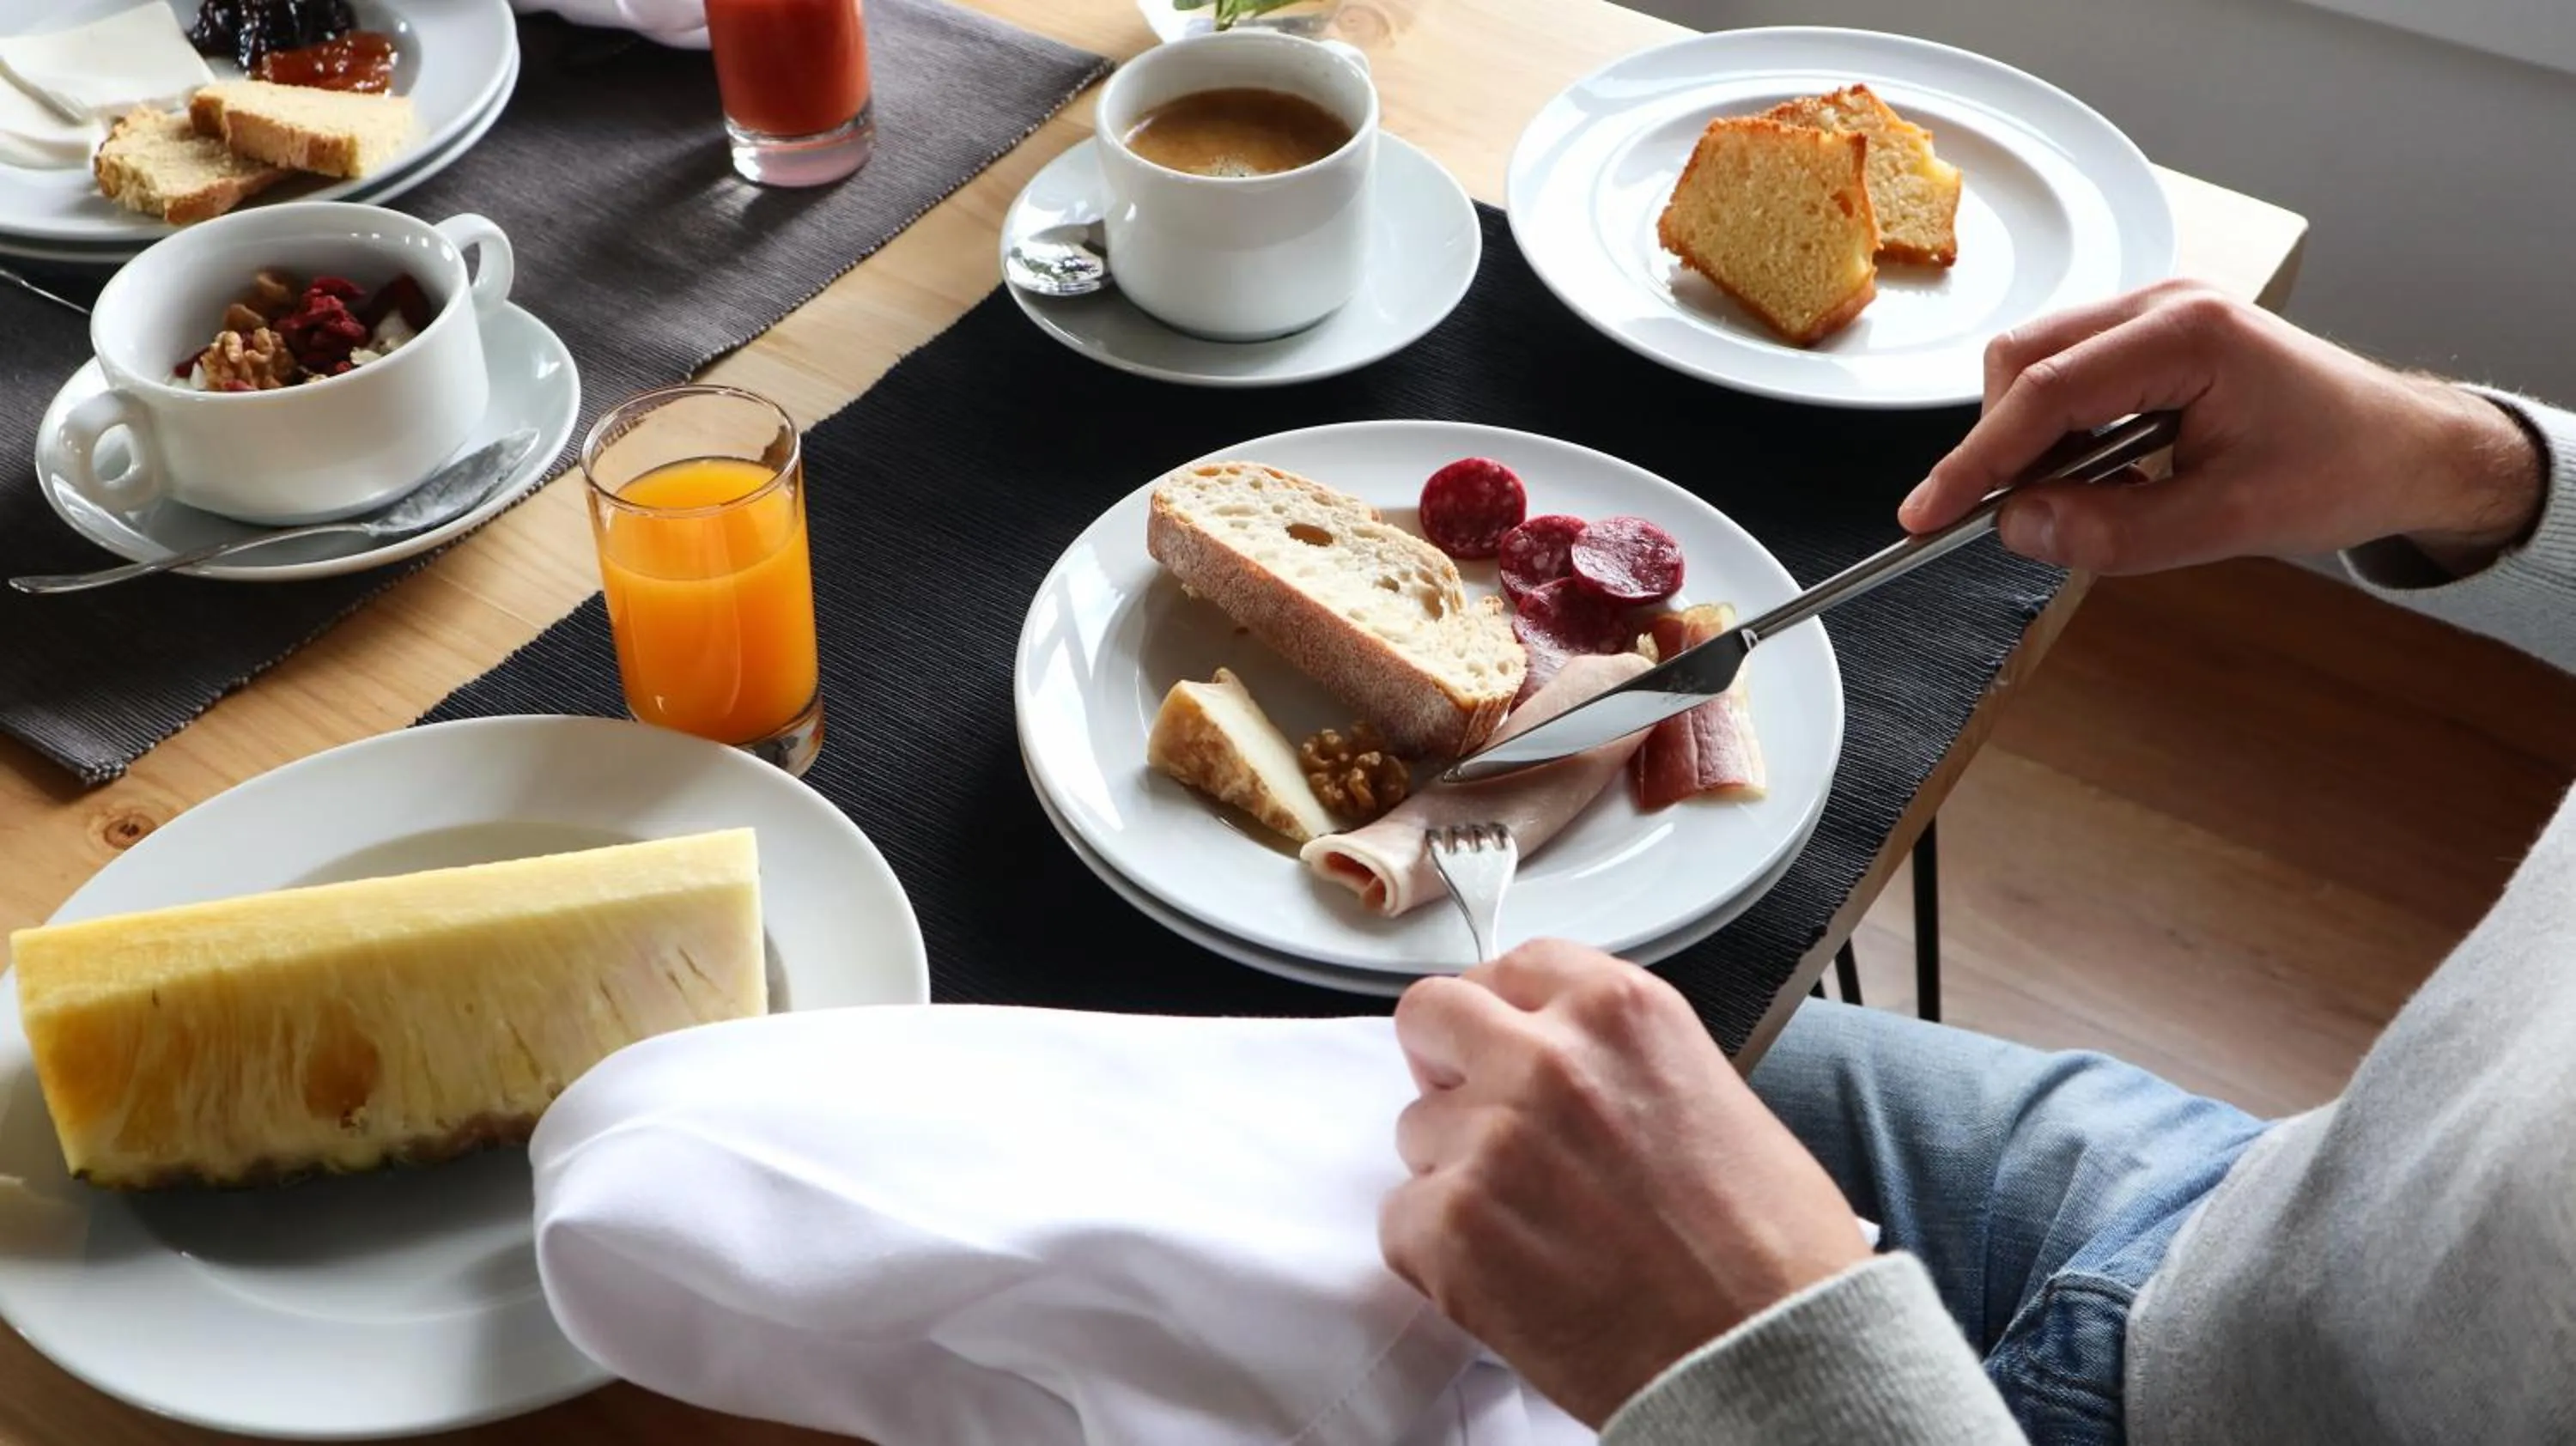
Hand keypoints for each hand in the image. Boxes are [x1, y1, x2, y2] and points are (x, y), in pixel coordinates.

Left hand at [1378, 941, 1868, 1426]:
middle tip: (1482, 1118)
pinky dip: (1444, 1254)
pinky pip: (1404, 1220)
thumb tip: (1552, 1058)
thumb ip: (1615, 1057)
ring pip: (1415, 1130)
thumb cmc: (1768, 1247)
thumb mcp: (1710, 1092)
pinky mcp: (1451, 1227)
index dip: (1504, 1014)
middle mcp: (1547, 1058)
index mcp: (1618, 1010)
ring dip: (1456, 1171)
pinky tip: (1515, 1275)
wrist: (1769, 1354)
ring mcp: (1490, 1139)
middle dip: (1447, 1064)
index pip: (1510, 968)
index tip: (1506, 1045)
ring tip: (1534, 1225)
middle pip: (1431, 1015)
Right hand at [1900, 280, 2544, 575]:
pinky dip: (2061, 431)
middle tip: (2013, 519)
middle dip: (1999, 444)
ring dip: (2033, 440)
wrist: (2405, 447)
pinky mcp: (2150, 336)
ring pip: (2035, 365)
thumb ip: (2114, 532)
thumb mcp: (2228, 523)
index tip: (1925, 516)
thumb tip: (2015, 529)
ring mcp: (2154, 312)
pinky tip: (2106, 474)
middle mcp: (2163, 304)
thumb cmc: (2340, 471)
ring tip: (2085, 499)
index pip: (2045, 392)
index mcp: (2188, 334)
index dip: (1977, 459)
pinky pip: (2068, 374)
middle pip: (2022, 360)